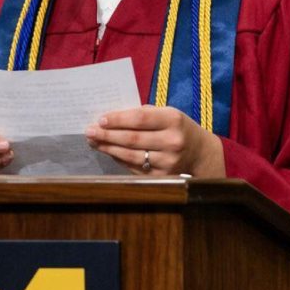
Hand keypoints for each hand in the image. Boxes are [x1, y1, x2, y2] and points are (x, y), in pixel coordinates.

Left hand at [85, 105, 225, 176]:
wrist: (199, 152)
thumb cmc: (178, 127)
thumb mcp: (168, 113)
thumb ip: (143, 114)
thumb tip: (110, 119)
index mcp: (173, 120)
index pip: (139, 119)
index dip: (118, 119)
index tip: (100, 119)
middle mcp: (172, 141)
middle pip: (132, 139)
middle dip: (107, 135)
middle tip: (89, 131)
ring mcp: (168, 161)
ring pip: (130, 155)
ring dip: (109, 148)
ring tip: (94, 142)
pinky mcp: (163, 176)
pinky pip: (134, 167)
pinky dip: (119, 159)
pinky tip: (109, 152)